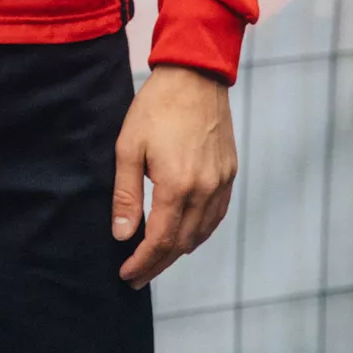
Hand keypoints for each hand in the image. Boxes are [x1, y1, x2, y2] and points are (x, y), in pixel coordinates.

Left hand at [112, 64, 236, 288]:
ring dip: (178, 252)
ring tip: (156, 261)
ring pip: (201, 233)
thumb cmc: (156, 108)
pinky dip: (199, 233)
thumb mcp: (128, 148)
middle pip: (182, 243)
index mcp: (177, 185)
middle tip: (137, 276)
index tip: (126, 275)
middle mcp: (204, 190)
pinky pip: (216, 216)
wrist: (195, 76)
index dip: (142, 262)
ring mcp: (221, 182)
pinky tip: (185, 236)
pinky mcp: (229, 173)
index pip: (160, 240)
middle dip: (157, 264)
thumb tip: (123, 235)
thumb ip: (126, 195)